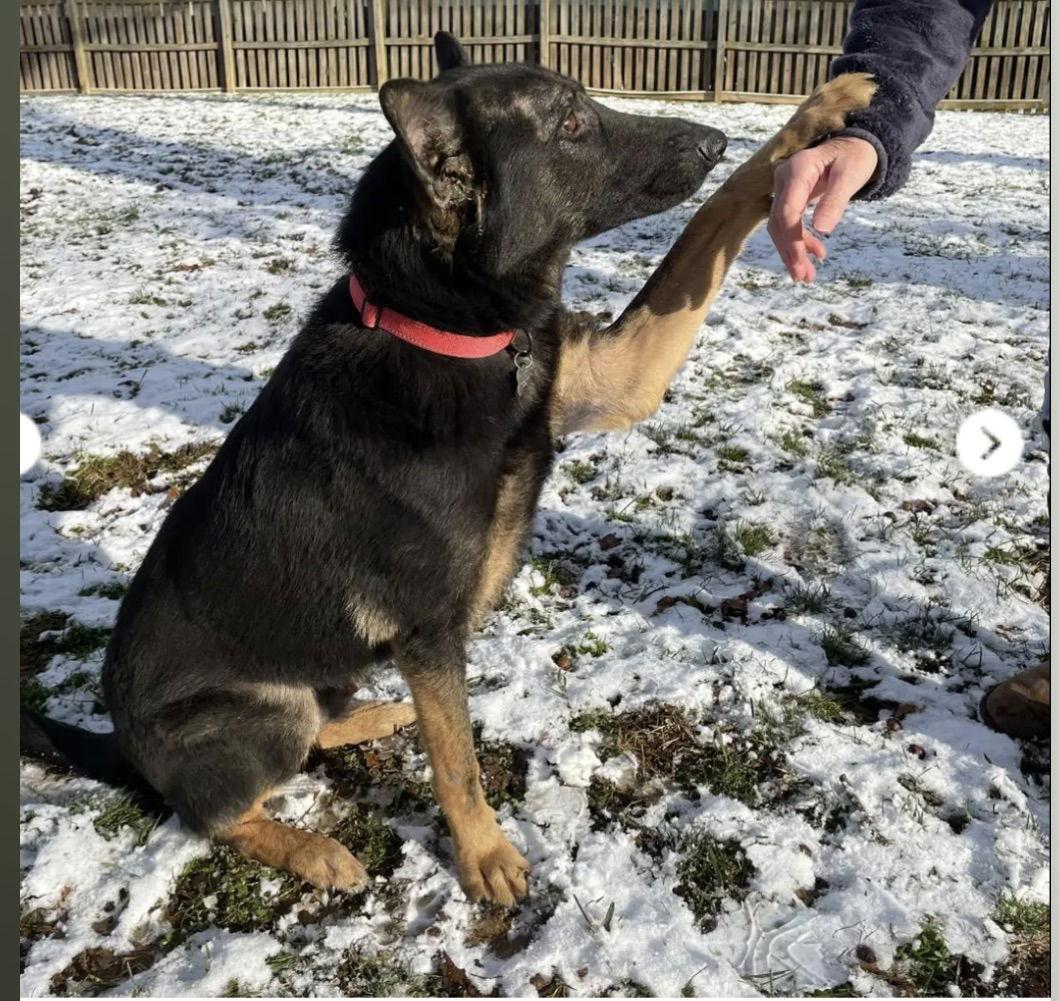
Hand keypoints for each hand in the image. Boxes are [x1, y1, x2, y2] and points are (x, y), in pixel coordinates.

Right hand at [768, 136, 877, 282]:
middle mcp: (784, 179)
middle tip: (802, 277)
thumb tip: (823, 228)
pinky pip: (788, 224)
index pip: (787, 211)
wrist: (853, 146)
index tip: (800, 262)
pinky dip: (799, 242)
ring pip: (780, 227)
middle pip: (779, 222)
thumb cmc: (855, 157)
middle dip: (790, 252)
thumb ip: (836, 200)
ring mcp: (784, 189)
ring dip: (792, 252)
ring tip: (807, 275)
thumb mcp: (851, 175)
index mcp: (799, 170)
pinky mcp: (789, 198)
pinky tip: (814, 254)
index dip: (792, 240)